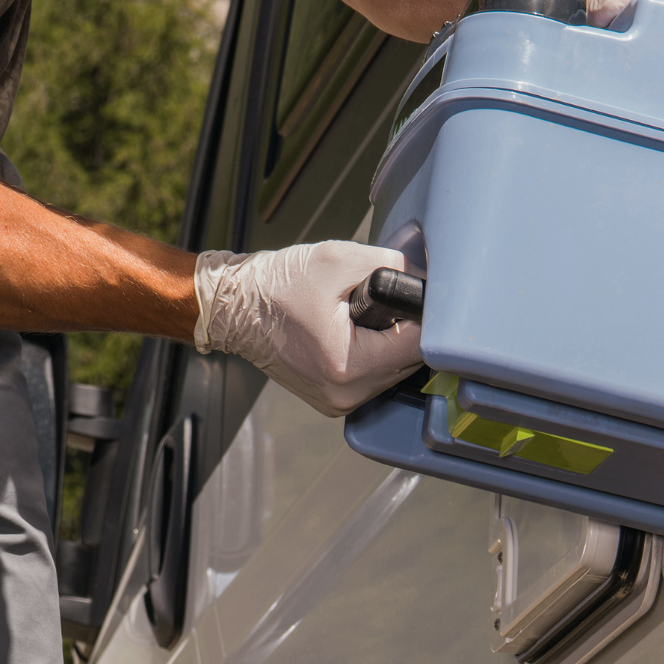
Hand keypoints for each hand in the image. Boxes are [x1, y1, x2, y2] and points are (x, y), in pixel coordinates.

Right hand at [193, 242, 423, 416]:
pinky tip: (357, 335)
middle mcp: (347, 394)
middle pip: (410, 363)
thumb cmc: (277, 286)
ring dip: (392, 345)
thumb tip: (427, 277)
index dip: (423, 314)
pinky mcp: (334, 402)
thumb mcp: (338, 260)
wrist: (236, 308)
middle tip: (385, 302)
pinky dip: (374, 357)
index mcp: (349, 365)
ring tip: (367, 317)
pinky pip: (373, 380)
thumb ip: (391, 266)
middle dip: (406, 329)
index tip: (415, 294)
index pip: (418, 345)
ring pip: (394, 373)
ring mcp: (339, 403)